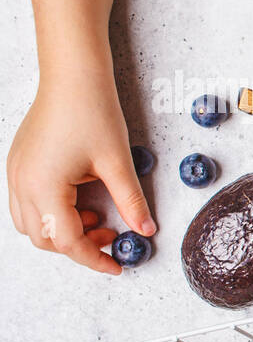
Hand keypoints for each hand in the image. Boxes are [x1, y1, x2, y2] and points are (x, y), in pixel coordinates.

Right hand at [7, 65, 154, 273]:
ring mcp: (16, 173)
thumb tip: (146, 230)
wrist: (72, 76)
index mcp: (44, 187)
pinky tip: (82, 201)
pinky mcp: (19, 164)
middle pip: (44, 238)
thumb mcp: (117, 163)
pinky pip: (28, 203)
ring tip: (98, 218)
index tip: (116, 266)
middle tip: (111, 236)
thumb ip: (131, 201)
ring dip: (63, 230)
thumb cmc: (92, 112)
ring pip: (31, 224)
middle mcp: (22, 183)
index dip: (94, 258)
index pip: (67, 241)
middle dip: (78, 246)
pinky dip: (53, 213)